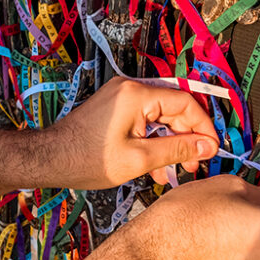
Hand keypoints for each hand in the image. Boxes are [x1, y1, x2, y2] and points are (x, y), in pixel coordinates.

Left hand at [47, 78, 218, 188]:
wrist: (48, 159)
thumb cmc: (85, 160)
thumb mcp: (138, 159)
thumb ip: (177, 150)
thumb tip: (208, 146)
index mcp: (137, 94)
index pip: (186, 103)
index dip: (203, 128)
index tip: (211, 150)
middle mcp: (130, 89)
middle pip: (174, 109)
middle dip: (187, 138)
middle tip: (194, 164)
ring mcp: (120, 97)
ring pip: (160, 116)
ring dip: (171, 142)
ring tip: (175, 170)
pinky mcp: (114, 108)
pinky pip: (144, 120)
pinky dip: (153, 140)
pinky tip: (156, 166)